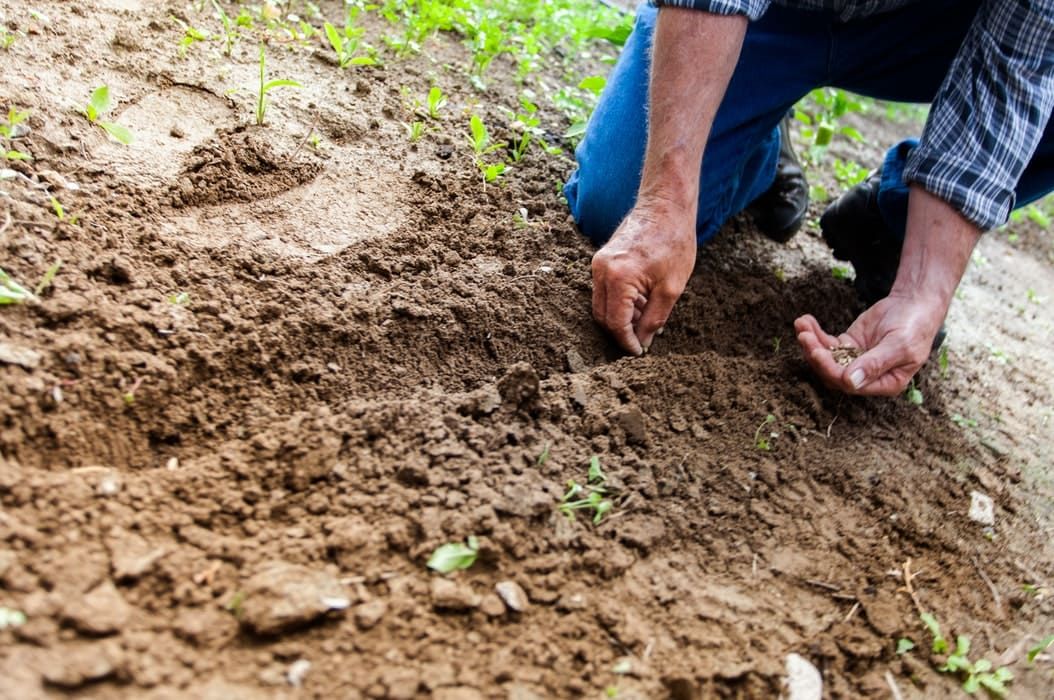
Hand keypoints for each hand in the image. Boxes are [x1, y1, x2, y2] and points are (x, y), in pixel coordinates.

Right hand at [591, 202, 696, 354]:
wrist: (665, 206)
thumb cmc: (673, 242)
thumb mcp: (671, 288)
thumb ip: (654, 319)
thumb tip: (643, 342)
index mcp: (618, 278)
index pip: (615, 323)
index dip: (626, 342)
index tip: (639, 352)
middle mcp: (601, 270)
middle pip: (602, 316)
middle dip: (621, 332)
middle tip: (642, 340)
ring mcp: (598, 264)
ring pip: (601, 304)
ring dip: (621, 317)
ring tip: (647, 318)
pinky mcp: (601, 259)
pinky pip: (604, 290)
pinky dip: (619, 302)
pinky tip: (641, 302)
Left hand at [794, 290, 946, 395]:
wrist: (915, 304)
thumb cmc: (914, 327)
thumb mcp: (899, 345)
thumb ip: (875, 364)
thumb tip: (850, 382)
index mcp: (884, 383)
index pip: (850, 385)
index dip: (831, 370)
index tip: (817, 352)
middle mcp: (867, 376)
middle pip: (833, 373)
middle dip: (816, 355)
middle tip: (804, 336)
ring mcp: (855, 360)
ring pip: (826, 358)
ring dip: (811, 343)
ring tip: (801, 325)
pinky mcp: (848, 345)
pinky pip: (827, 343)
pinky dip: (815, 333)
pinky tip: (805, 320)